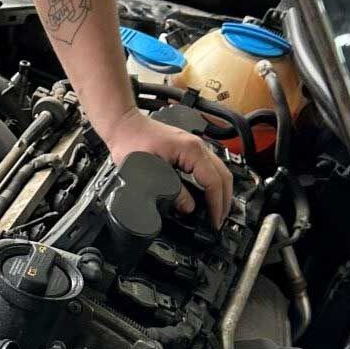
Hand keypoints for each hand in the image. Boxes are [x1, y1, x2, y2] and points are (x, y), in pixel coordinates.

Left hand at [103, 108, 233, 227]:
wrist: (125, 127)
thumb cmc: (133, 142)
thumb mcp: (150, 172)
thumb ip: (172, 191)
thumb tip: (188, 208)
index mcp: (191, 150)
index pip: (214, 181)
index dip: (216, 204)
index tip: (214, 221)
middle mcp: (198, 146)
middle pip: (223, 176)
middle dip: (224, 201)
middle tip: (219, 221)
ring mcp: (195, 147)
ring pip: (219, 172)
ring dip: (220, 193)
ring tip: (216, 212)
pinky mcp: (189, 151)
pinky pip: (209, 168)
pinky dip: (212, 184)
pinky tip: (207, 196)